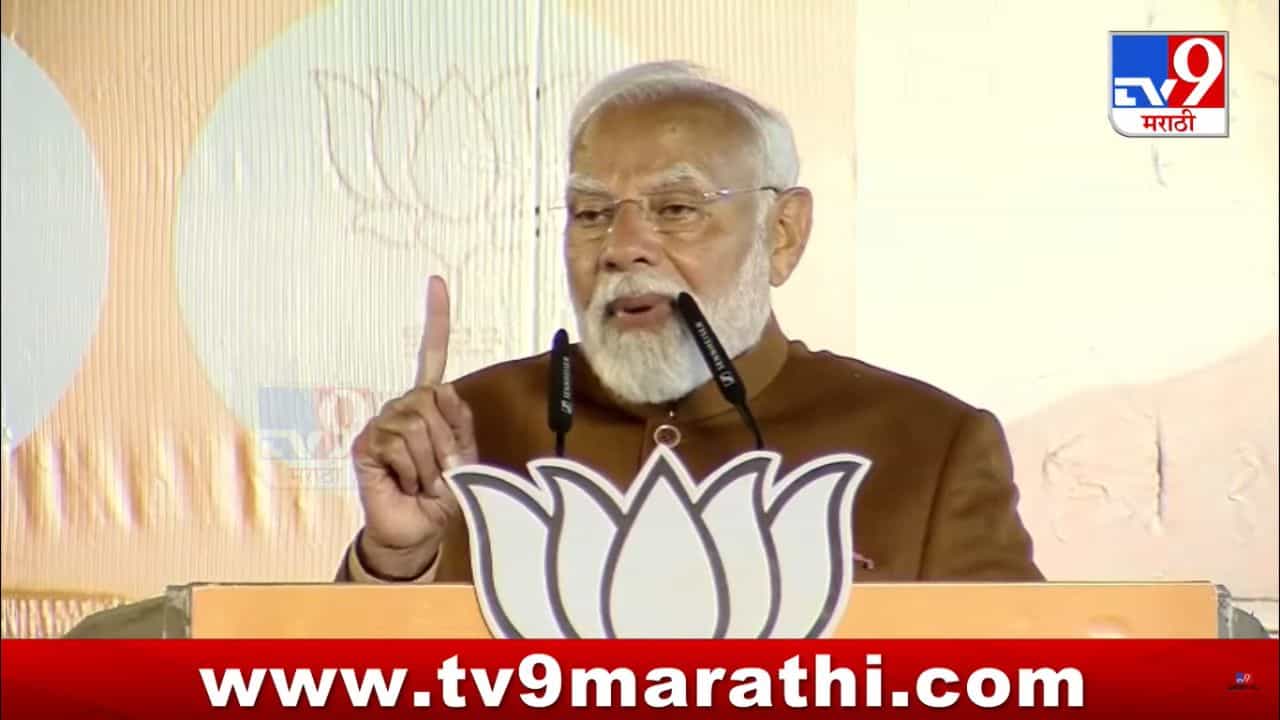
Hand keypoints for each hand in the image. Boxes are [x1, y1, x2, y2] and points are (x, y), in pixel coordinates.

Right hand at [351, 276, 476, 577]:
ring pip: (418, 425)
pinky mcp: (366, 443)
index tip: (436, 282)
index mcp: (429, 404)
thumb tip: (443, 391)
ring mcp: (381, 422)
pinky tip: (403, 481)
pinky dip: (412, 470)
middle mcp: (402, 406)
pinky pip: (398, 444)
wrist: (416, 529)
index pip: (431, 355)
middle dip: (447, 443)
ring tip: (423, 480)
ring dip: (431, 462)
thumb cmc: (440, 493)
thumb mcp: (465, 457)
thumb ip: (461, 423)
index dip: (435, 320)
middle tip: (441, 472)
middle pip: (433, 400)